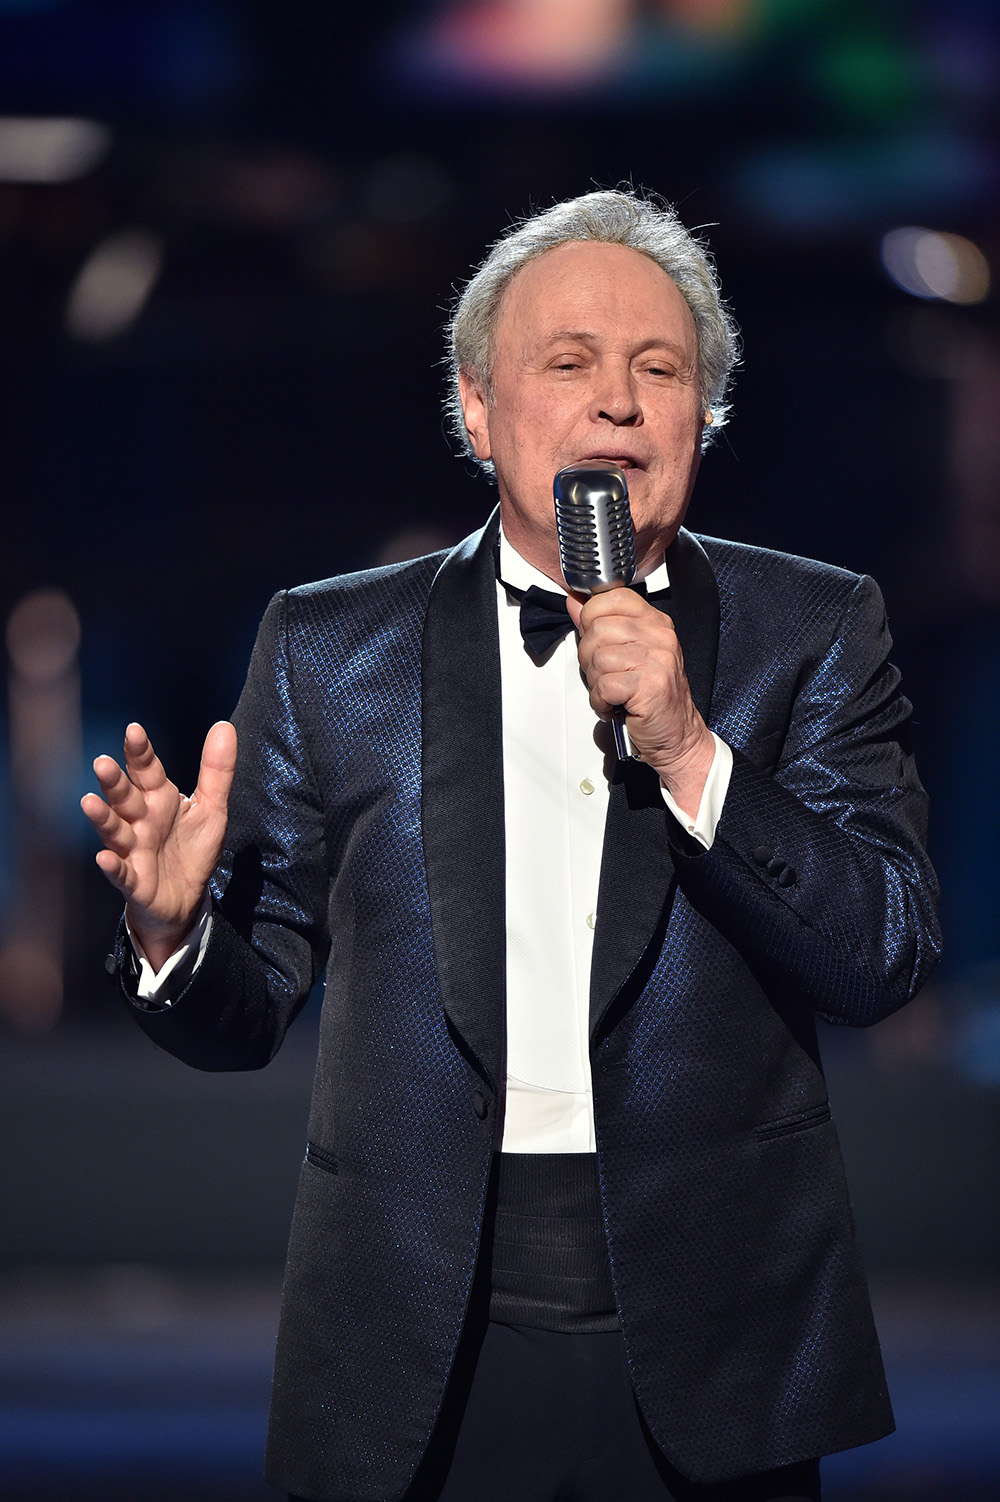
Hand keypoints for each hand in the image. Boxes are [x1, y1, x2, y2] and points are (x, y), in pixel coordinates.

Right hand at [81, 720, 236, 970]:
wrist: (187, 900)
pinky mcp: (134, 882)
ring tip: (89, 802)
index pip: (147, 771)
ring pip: (115, 831)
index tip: (134, 730)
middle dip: (114, 782)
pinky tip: (104, 858)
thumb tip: (224, 726)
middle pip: (124, 798)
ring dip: (102, 818)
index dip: (140, 753)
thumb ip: (216, 770)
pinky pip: (121, 873)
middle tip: (102, 763)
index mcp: (158, 800)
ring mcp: (133, 851)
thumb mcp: (211, 808)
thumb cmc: (191, 849)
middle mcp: (140, 821)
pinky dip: (112, 867)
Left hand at [566, 589, 714, 817]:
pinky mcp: (650, 685)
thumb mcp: (627, 654)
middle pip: (597, 628)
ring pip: (598, 658)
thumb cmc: (651, 698)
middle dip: (589, 657)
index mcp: (655, 622)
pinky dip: (601, 702)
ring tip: (612, 693)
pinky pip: (604, 685)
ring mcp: (658, 659)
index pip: (611, 597)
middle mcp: (660, 636)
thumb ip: (599, 626)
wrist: (677, 736)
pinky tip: (614, 706)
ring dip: (596, 683)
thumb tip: (574, 603)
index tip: (594, 638)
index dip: (591, 617)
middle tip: (605, 675)